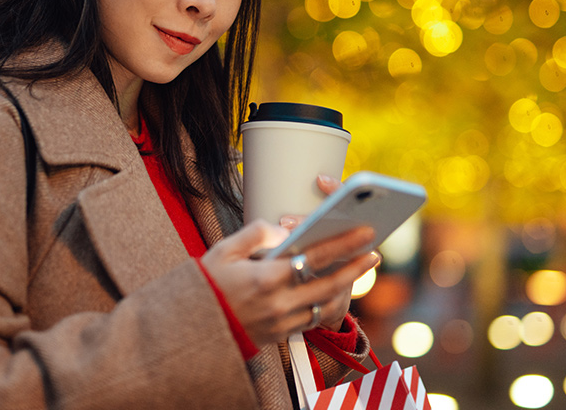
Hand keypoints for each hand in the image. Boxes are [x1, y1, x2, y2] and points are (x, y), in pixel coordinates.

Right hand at [200, 217, 378, 346]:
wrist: (192, 327)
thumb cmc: (206, 285)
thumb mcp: (224, 251)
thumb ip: (256, 234)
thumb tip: (284, 231)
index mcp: (265, 278)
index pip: (314, 258)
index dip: (343, 244)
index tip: (364, 233)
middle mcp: (278, 303)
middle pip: (329, 285)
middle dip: (355, 268)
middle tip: (374, 253)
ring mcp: (280, 323)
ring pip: (324, 305)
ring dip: (344, 288)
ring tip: (356, 271)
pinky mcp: (279, 335)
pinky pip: (311, 319)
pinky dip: (324, 304)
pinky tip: (330, 291)